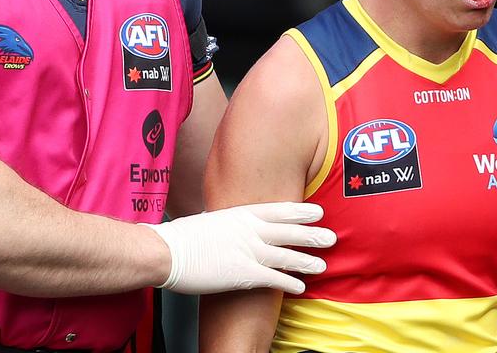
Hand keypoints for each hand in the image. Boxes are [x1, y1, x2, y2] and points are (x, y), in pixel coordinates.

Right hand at [144, 202, 334, 294]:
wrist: (166, 251)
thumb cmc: (183, 236)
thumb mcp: (212, 218)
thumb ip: (229, 221)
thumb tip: (235, 221)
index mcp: (241, 214)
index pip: (279, 210)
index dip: (301, 211)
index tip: (318, 211)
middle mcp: (249, 230)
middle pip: (289, 232)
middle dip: (312, 235)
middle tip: (331, 237)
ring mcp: (247, 251)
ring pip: (286, 255)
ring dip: (306, 261)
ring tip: (322, 265)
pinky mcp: (242, 273)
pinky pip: (273, 279)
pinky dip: (289, 283)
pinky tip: (300, 287)